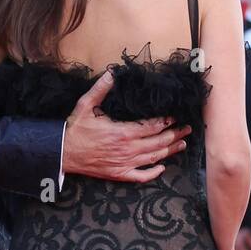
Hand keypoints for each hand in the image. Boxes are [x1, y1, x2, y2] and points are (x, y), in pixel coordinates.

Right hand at [61, 69, 189, 182]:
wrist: (63, 152)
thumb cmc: (75, 129)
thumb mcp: (86, 105)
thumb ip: (101, 89)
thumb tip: (112, 73)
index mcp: (122, 132)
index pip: (151, 127)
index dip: (165, 122)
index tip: (174, 117)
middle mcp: (127, 149)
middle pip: (158, 142)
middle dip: (175, 135)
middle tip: (187, 129)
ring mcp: (125, 163)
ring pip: (153, 158)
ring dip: (170, 151)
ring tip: (182, 144)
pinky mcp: (119, 174)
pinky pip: (141, 176)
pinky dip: (153, 173)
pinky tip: (161, 168)